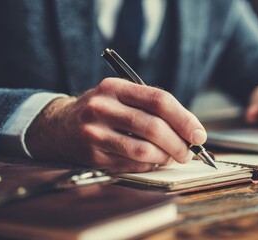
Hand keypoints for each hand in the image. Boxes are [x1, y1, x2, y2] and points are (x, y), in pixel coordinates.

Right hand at [25, 78, 205, 172]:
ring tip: (173, 157)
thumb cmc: (100, 111)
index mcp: (115, 87)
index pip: (159, 100)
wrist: (57, 126)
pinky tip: (153, 160)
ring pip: (144, 149)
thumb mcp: (120, 97)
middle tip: (189, 151)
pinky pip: (132, 163)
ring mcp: (95, 132)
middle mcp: (102, 107)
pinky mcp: (93, 155)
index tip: (199, 134)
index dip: (185, 118)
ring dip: (166, 157)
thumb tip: (189, 132)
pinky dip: (150, 164)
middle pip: (154, 126)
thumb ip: (152, 109)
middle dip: (179, 143)